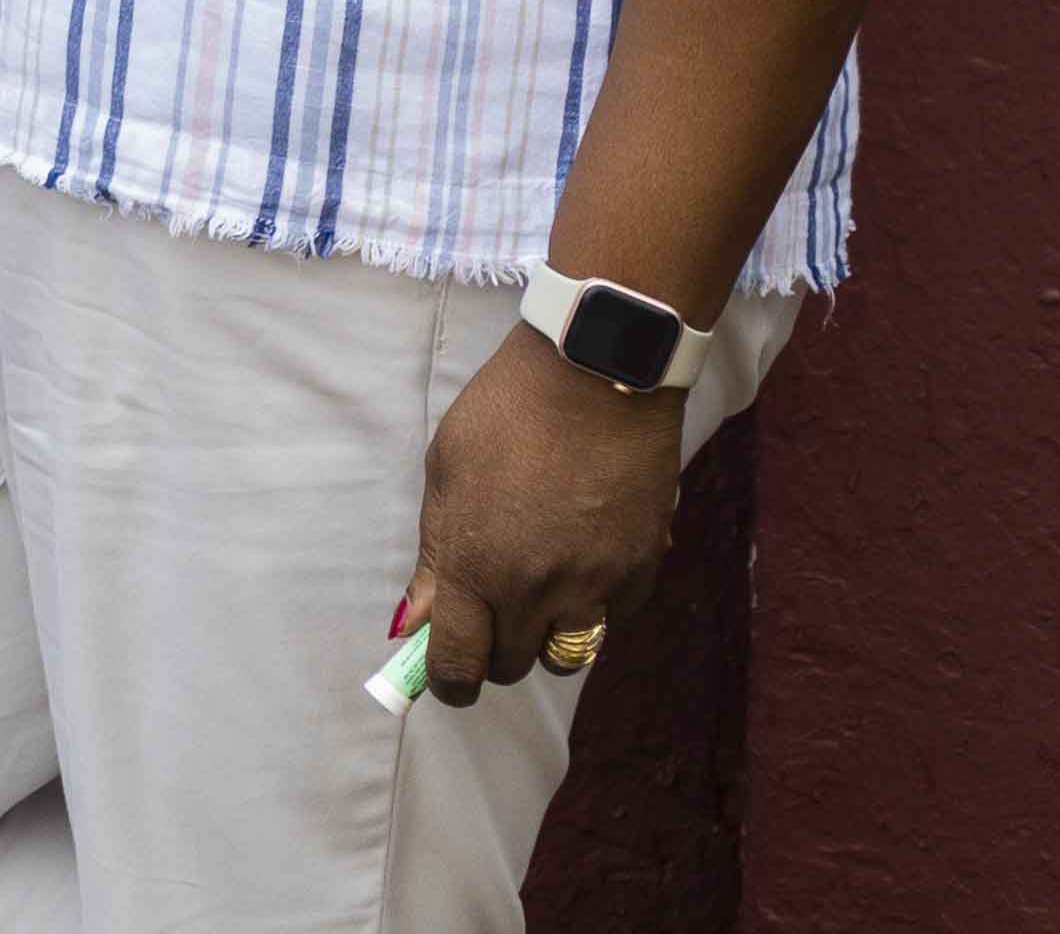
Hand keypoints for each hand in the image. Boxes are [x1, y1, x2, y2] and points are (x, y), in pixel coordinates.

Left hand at [399, 333, 692, 705]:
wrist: (596, 376)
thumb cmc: (506, 413)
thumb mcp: (446, 474)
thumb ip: (436, 556)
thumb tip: (418, 620)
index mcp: (479, 566)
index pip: (459, 663)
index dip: (448, 682)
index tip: (445, 679)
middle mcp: (538, 589)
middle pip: (512, 664)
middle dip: (494, 650)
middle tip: (489, 613)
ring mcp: (596, 585)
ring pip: (568, 655)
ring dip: (546, 637)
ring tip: (538, 591)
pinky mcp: (641, 571)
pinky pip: (612, 619)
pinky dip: (595, 606)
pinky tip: (582, 560)